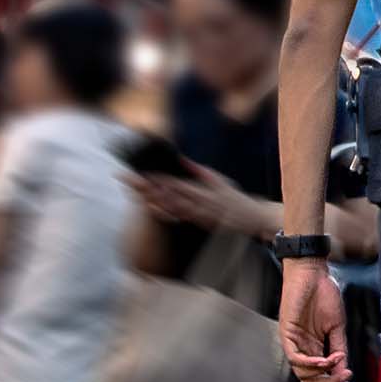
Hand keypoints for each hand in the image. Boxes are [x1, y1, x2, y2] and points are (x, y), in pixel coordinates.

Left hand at [136, 162, 267, 235]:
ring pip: (172, 206)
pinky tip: (153, 209)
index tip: (143, 173)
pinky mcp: (199, 223)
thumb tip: (182, 159)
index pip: (176, 181)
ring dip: (155, 199)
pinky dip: (166, 213)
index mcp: (201, 188)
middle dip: (150, 187)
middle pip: (169, 193)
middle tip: (131, 181)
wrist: (248, 218)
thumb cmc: (232, 197)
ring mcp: (197, 213)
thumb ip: (198, 170)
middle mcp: (197, 200)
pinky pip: (179, 218)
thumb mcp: (218, 179)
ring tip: (139, 192)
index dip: (159, 177)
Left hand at [278, 260, 351, 381]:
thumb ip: (339, 348)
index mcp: (315, 347)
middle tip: (345, 379)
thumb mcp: (337, 326)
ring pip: (302, 372)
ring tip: (337, 363)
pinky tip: (323, 360)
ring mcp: (293, 342)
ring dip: (321, 373)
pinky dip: (309, 363)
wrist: (313, 273)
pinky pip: (294, 357)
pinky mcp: (286, 333)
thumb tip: (343, 370)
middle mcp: (303, 348)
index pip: (321, 375)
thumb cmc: (324, 294)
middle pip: (310, 379)